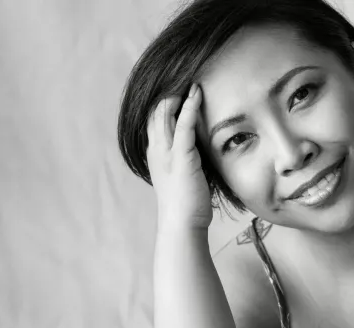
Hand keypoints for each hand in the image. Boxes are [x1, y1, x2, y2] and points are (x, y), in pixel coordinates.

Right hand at [146, 84, 212, 230]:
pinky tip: (196, 94)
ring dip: (178, 94)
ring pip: (166, 114)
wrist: (182, 224)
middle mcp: (157, 150)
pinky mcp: (181, 157)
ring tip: (191, 78)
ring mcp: (167, 153)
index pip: (155, 120)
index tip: (179, 88)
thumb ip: (186, 161)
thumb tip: (198, 154)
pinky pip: (183, 125)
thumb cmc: (186, 205)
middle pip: (156, 112)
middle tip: (184, 76)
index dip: (164, 103)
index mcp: (156, 154)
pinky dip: (189, 107)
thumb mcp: (184, 177)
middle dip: (169, 93)